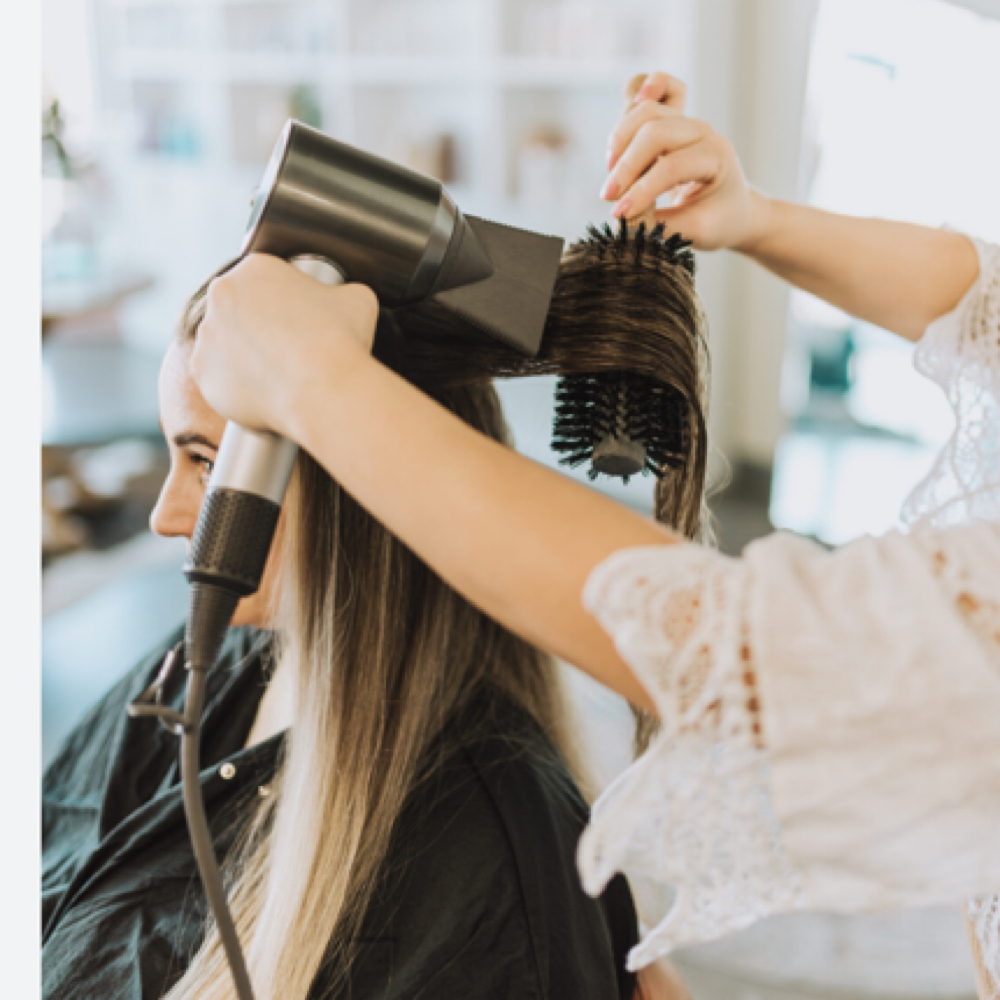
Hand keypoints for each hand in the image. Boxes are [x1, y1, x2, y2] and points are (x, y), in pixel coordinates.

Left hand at [191, 253, 378, 437]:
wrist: (323, 390)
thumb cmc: (339, 342)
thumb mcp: (358, 299)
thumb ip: (340, 293)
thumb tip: (341, 303)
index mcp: (256, 268)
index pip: (265, 281)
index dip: (284, 302)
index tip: (297, 321)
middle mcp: (223, 295)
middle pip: (238, 310)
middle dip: (258, 327)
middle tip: (287, 349)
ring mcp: (208, 335)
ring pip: (225, 344)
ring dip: (244, 356)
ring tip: (277, 374)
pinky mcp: (202, 373)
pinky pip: (218, 379)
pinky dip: (237, 386)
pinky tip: (264, 392)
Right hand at [602, 71, 770, 251]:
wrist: (732, 207)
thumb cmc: (718, 220)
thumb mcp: (699, 232)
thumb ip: (663, 227)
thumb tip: (626, 222)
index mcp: (716, 159)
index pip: (670, 167)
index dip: (641, 191)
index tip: (619, 216)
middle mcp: (703, 132)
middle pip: (655, 132)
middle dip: (627, 166)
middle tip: (609, 197)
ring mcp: (688, 120)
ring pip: (647, 111)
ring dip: (621, 140)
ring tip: (612, 173)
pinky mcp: (674, 116)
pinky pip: (659, 87)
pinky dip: (641, 89)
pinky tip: (631, 103)